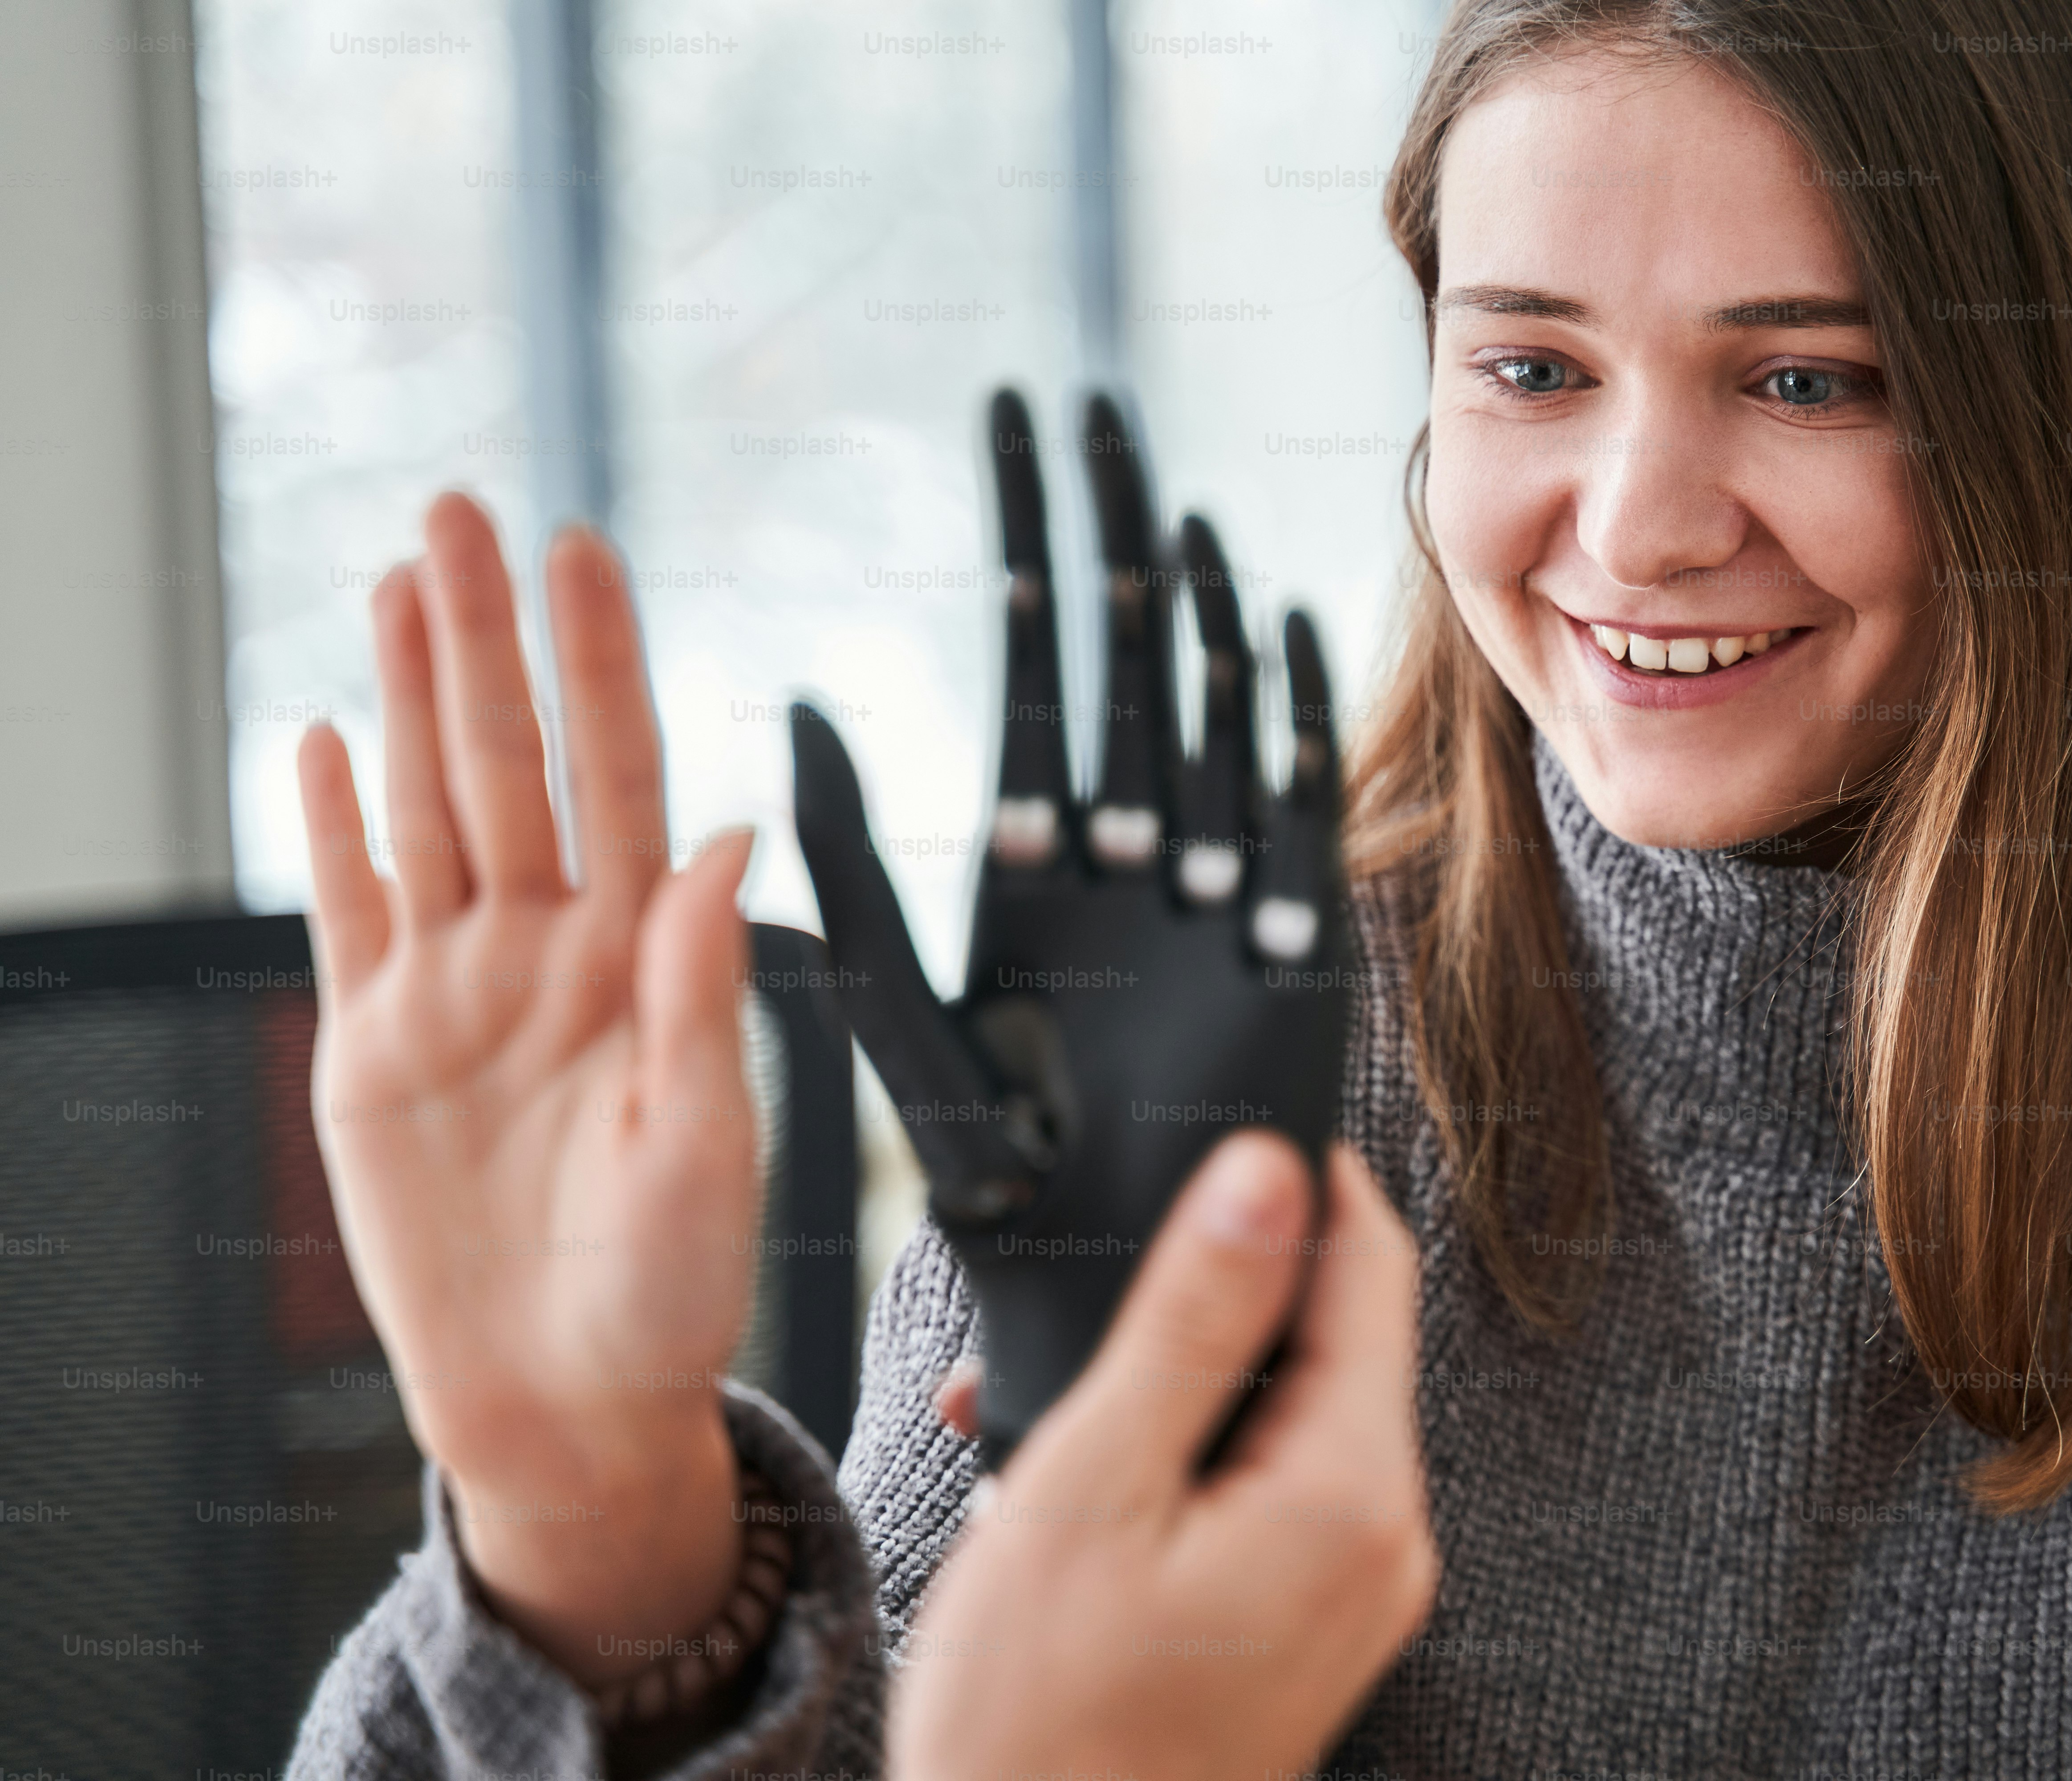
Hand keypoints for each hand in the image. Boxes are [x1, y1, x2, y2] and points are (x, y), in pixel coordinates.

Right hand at [297, 492, 756, 1681]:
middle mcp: (546, 950)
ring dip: (411, 695)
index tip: (582, 549)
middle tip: (462, 509)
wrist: (566, 1400)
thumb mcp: (708, 1141)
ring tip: (401, 580)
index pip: (619, 773)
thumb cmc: (667, 1287)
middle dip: (486, 638)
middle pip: (511, 761)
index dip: (598, 662)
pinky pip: (349, 909)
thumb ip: (704, 988)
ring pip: (427, 807)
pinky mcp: (373, 1047)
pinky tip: (326, 730)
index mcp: (637, 960)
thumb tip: (727, 833)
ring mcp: (454, 989)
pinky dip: (332, 824)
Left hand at [792, 390, 1352, 1466]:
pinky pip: (1295, 811)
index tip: (1016, 425)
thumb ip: (844, 875)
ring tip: (1174, 502)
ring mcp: (1213, 898)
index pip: (1031, 667)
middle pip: (1124, 665)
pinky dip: (1289, 718)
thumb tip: (788, 715)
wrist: (1106, 1306)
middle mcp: (1124, 864)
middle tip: (1097, 414)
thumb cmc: (991, 1196)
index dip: (1026, 540)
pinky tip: (1276, 621)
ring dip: (1195, 609)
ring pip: (1208, 717)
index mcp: (1026, 869)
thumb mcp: (892, 1022)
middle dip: (1112, 536)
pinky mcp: (1293, 951)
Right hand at [893, 1133, 1437, 1778]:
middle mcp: (1385, 1542)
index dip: (1298, 1178)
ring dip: (1176, 1382)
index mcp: (1352, 1493)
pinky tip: (1078, 1482)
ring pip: (1287, 1414)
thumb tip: (1269, 1170)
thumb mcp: (1094, 1485)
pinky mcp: (1307, 1627)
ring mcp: (1353, 1593)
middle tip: (1084, 1298)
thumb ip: (1192, 1317)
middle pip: (1332, 1336)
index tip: (1214, 1136)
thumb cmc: (1040, 1727)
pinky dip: (1180, 1461)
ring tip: (1043, 1410)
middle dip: (1207, 1294)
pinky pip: (1267, 1493)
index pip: (1370, 1264)